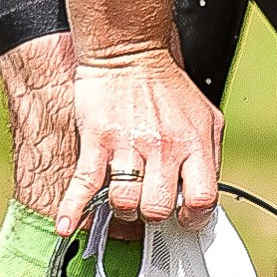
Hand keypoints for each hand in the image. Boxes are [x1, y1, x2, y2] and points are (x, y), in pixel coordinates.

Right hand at [57, 50, 222, 236]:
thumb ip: (207, 156)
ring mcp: (129, 145)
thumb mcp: (204, 117)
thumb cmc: (165, 88)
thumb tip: (201, 196)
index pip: (202, 200)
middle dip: (152, 214)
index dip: (193, 217)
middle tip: (148, 204)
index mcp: (194, 142)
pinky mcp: (98, 141)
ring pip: (125, 203)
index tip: (183, 218)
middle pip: (159, 208)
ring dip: (122, 208)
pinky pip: (85, 184)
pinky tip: (68, 224)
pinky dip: (73, 208)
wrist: (129, 52)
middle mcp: (164, 146)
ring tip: (123, 197)